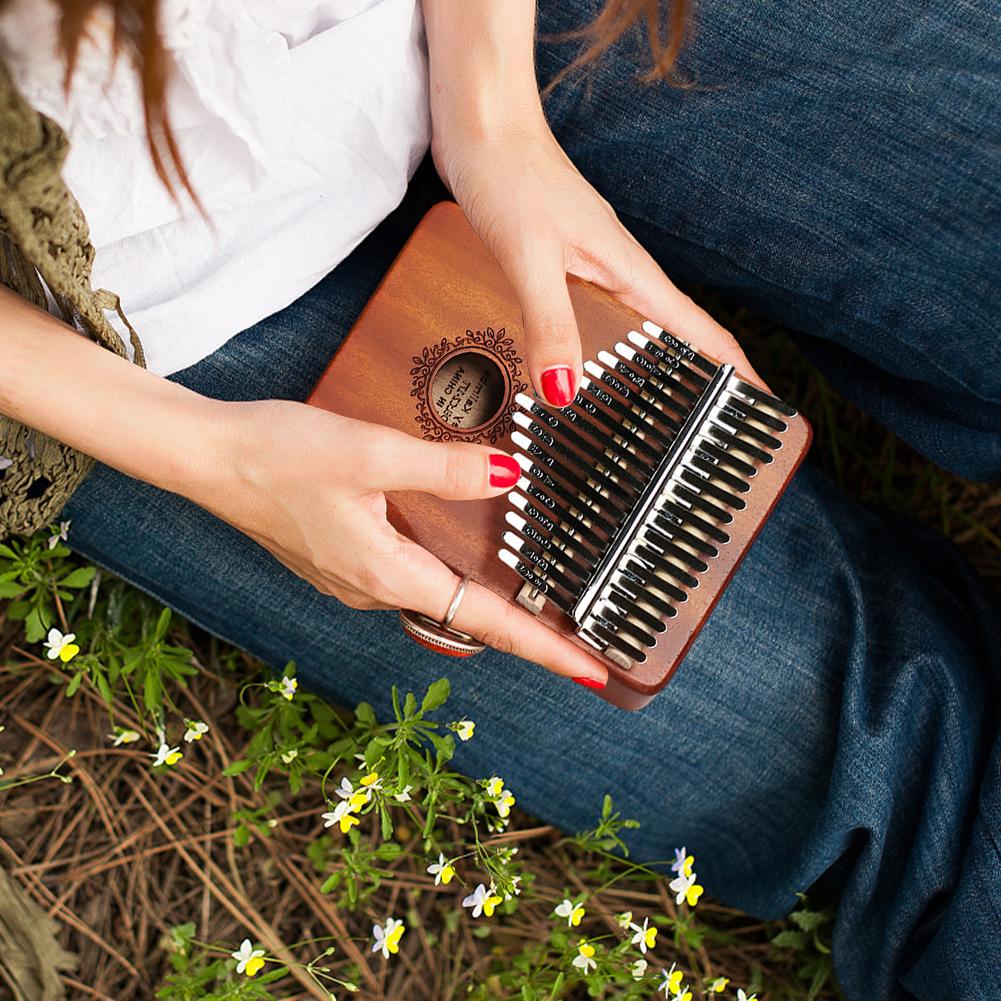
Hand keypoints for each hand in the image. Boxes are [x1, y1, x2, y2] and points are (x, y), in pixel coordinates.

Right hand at [203, 400, 609, 685]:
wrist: (206, 457)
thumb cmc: (278, 455)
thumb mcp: (370, 452)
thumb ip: (444, 468)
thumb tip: (510, 476)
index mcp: (386, 574)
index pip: (484, 622)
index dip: (544, 647)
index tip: (592, 672)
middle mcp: (372, 588)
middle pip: (465, 618)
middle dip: (524, 629)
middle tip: (579, 635)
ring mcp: (353, 578)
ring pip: (435, 595)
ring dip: (484, 600)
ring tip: (535, 594)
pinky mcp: (341, 559)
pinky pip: (408, 575)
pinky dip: (447, 573)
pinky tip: (461, 552)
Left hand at [431, 111, 757, 405]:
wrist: (482, 124)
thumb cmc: (511, 174)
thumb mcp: (531, 256)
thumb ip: (550, 323)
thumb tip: (566, 392)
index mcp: (630, 272)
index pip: (700, 331)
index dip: (736, 374)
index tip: (764, 411)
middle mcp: (619, 274)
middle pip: (673, 339)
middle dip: (698, 385)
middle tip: (707, 433)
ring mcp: (591, 270)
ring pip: (631, 333)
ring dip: (646, 373)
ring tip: (650, 418)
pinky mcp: (561, 268)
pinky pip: (590, 322)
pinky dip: (595, 354)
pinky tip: (575, 372)